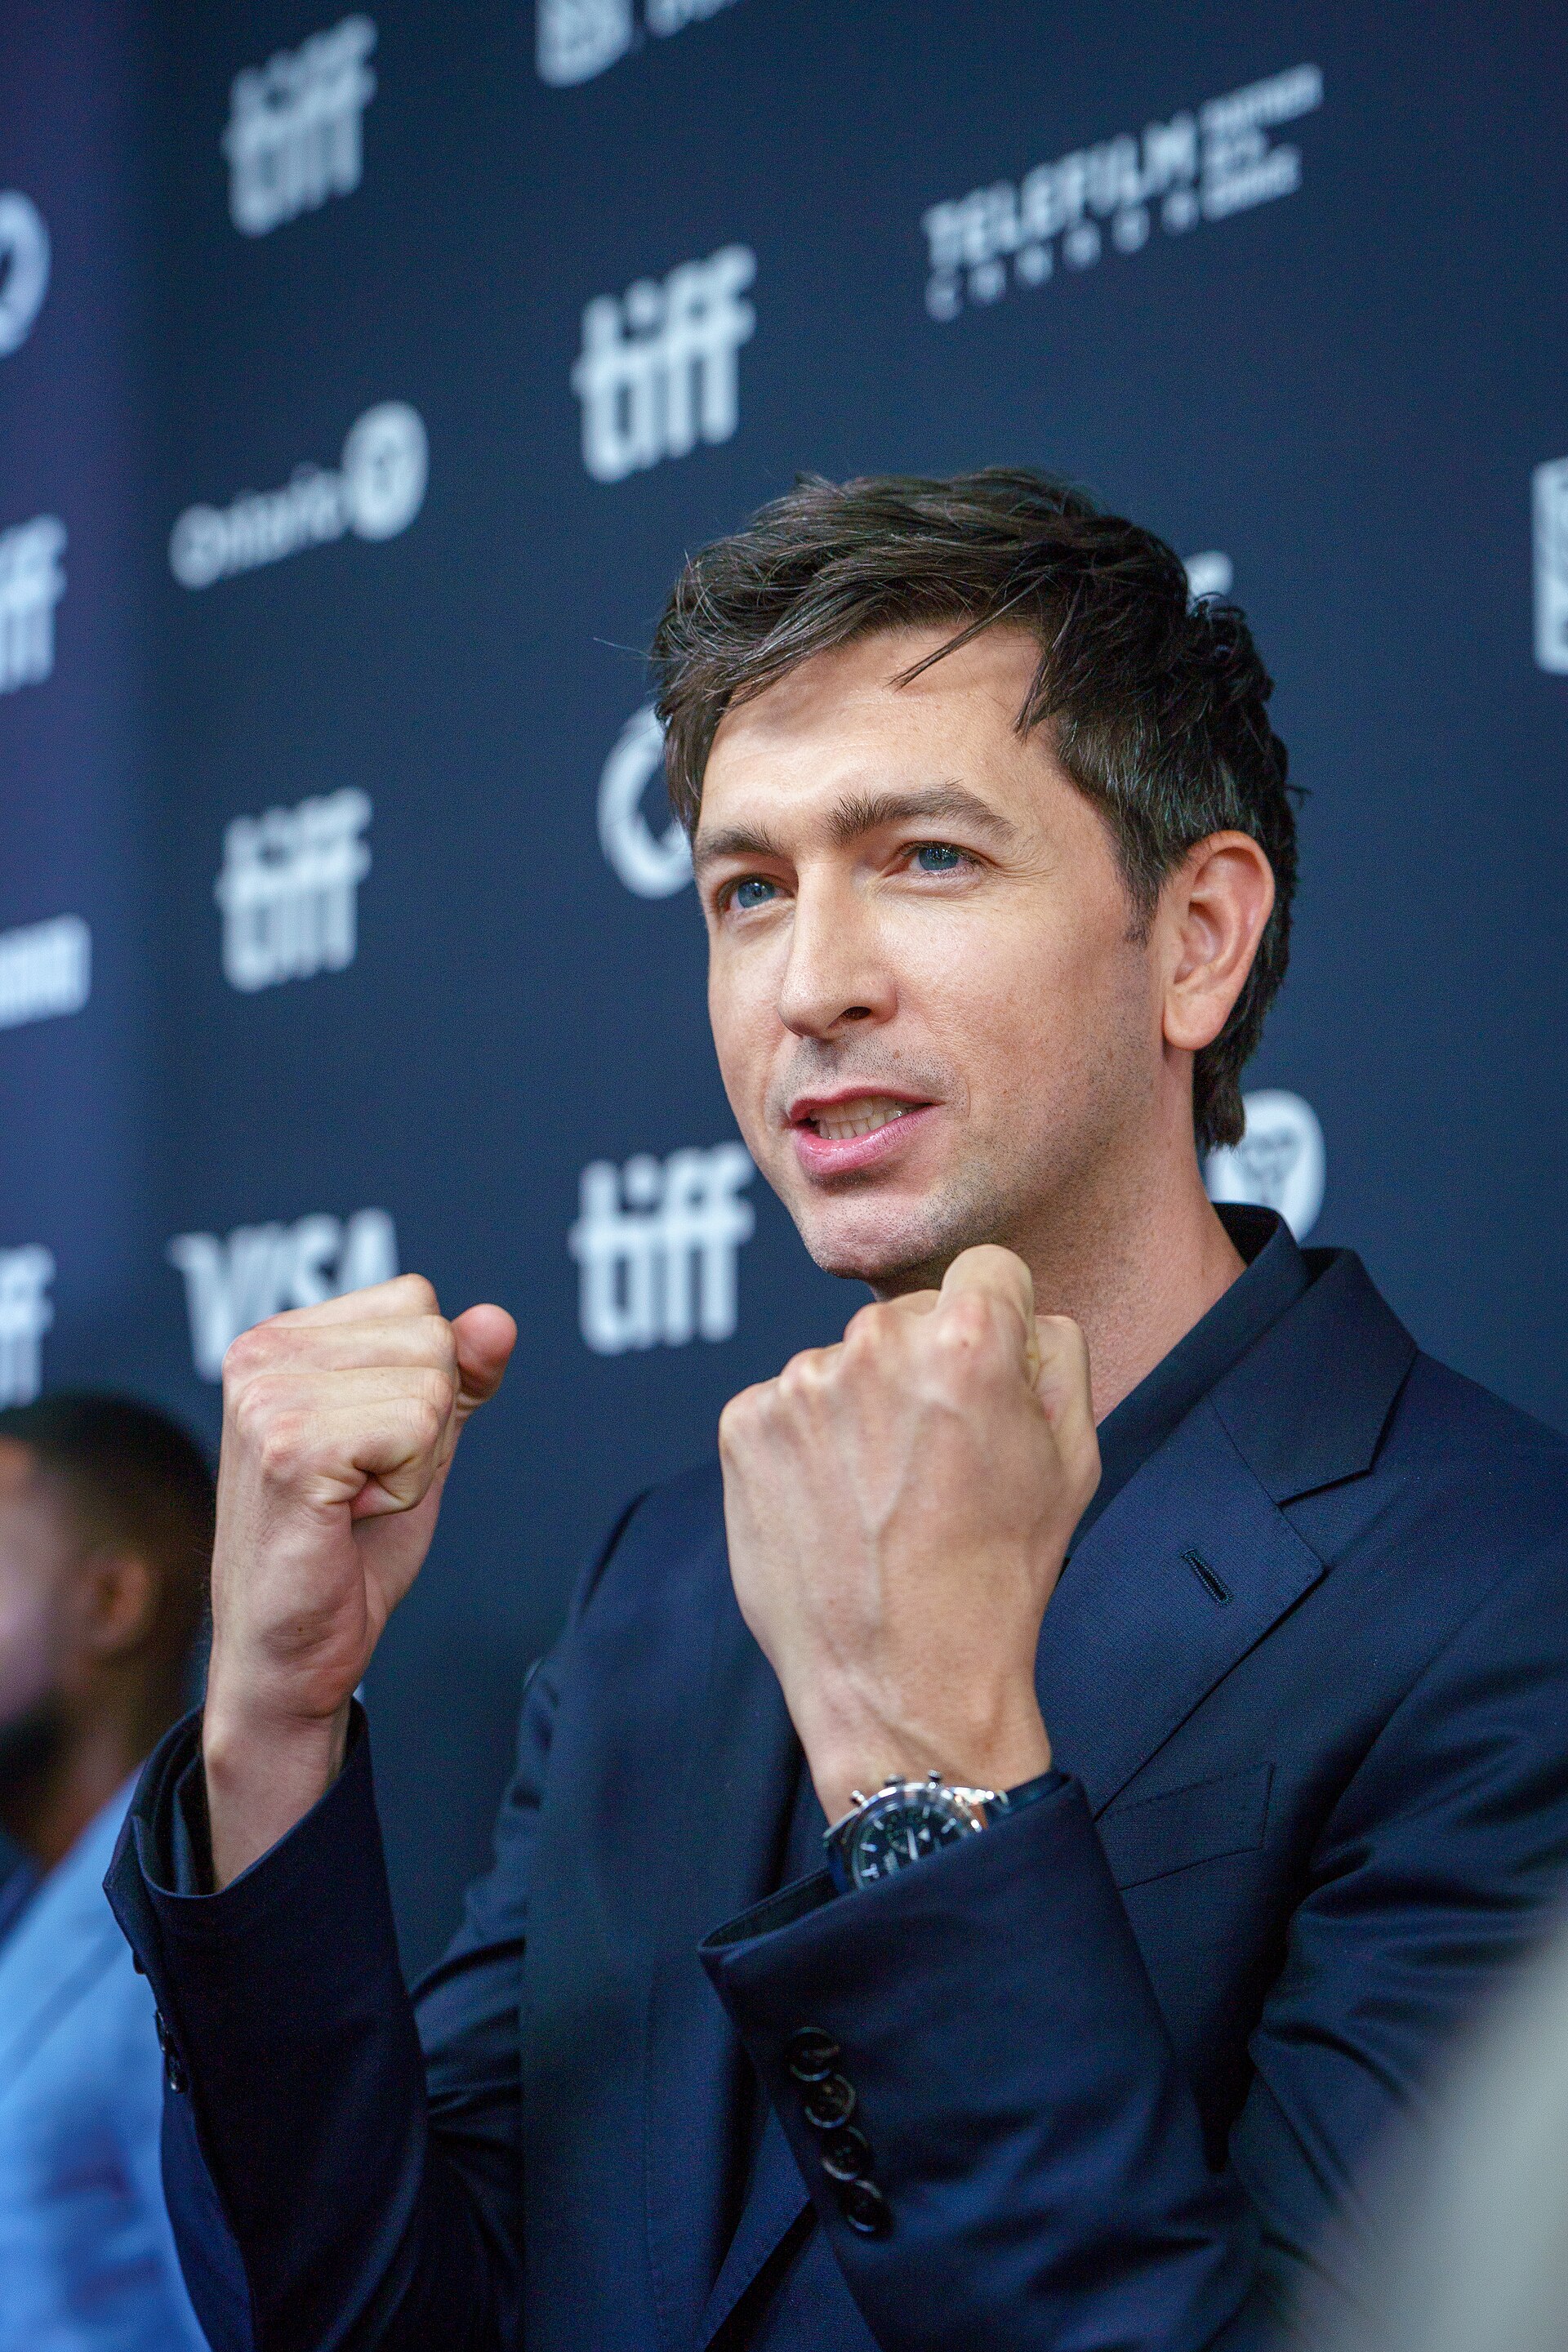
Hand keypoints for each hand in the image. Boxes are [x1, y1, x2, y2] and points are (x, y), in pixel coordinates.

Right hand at [202, 1276, 515, 1885]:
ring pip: (431, 1385)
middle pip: (431, 1339)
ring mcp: (267, 1396)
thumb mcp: (421, 1442)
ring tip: (354, 1501)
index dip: (425, 1387)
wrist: (294, 1652)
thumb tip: (497, 1319)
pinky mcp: (288, 1446)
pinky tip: (350, 1515)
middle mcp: (260, 1351)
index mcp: (281, 1337)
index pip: (418, 1304)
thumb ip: (460, 1374)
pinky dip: (406, 1485)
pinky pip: (416, 1428)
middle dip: (425, 1425)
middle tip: (363, 1485)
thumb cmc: (348, 1549)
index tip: (370, 1451)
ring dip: (416, 1460)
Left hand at [718, 1246, 1098, 1824]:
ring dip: (862, 1410)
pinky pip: (786, 1407)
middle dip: (925, 1369)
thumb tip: (1021, 1312)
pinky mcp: (742, 1426)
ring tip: (883, 1502)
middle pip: (909, 1318)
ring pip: (844, 1365)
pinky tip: (834, 1511)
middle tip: (937, 1465)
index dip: (999, 1323)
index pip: (988, 1270)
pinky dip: (806, 1448)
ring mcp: (798, 1385)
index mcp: (967, 1340)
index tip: (988, 1377)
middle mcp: (873, 1344)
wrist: (902, 1686)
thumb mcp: (1076, 1458)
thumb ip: (1057, 1353)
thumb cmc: (997, 1578)